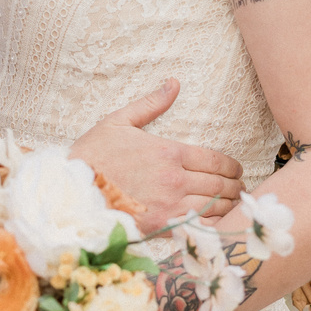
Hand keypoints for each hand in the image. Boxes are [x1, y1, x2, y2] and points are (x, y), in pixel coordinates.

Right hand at [69, 78, 242, 233]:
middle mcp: (175, 180)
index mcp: (169, 153)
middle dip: (235, 186)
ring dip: (228, 205)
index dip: (232, 166)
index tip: (236, 170)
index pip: (216, 160)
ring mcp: (170, 205)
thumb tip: (174, 83)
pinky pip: (198, 227)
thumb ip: (151, 104)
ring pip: (214, 207)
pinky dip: (213, 225)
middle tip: (240, 188)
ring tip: (233, 205)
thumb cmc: (92, 156)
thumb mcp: (118, 122)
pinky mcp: (161, 227)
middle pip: (220, 184)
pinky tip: (216, 223)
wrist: (70, 193)